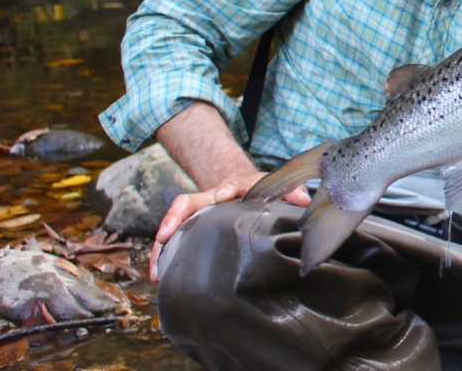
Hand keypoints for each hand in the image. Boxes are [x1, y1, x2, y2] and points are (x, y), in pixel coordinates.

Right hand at [148, 171, 309, 281]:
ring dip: (161, 244)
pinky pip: (169, 240)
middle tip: (165, 233)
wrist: (237, 185)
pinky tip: (156, 276)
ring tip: (156, 268)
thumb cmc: (258, 191)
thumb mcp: (274, 187)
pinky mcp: (188, 227)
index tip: (222, 194)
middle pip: (187, 202)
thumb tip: (305, 200)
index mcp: (234, 187)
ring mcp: (196, 212)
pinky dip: (161, 256)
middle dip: (175, 217)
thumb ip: (289, 192)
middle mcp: (209, 198)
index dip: (226, 188)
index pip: (228, 184)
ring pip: (173, 223)